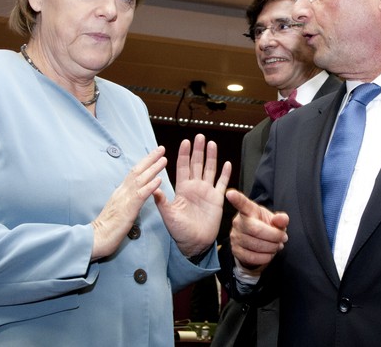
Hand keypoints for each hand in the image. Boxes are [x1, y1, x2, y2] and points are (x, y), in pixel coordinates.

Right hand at [90, 146, 167, 259]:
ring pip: (140, 179)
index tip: (153, 154)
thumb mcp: (117, 209)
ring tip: (164, 159)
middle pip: (137, 170)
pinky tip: (159, 180)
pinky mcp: (128, 209)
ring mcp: (125, 199)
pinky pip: (141, 195)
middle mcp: (122, 191)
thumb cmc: (106, 227)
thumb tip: (132, 195)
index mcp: (120, 192)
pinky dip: (150, 186)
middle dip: (150, 159)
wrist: (96, 238)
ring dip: (153, 168)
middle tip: (161, 148)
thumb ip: (124, 200)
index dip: (144, 162)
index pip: (133, 173)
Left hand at [154, 134, 230, 257]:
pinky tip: (227, 163)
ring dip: (211, 157)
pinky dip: (225, 174)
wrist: (194, 244)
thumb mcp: (168, 215)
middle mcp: (195, 187)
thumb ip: (162, 201)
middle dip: (198, 150)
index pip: (183, 167)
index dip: (184, 154)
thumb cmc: (179, 231)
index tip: (185, 141)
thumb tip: (153, 188)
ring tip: (212, 144)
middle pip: (197, 164)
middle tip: (200, 136)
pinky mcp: (217, 200)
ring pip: (210, 170)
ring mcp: (207, 192)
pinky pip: (222, 184)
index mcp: (182, 189)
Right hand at [226, 189, 288, 272]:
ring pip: (255, 245)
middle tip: (282, 238)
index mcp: (249, 210)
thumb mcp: (274, 220)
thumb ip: (280, 219)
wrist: (257, 242)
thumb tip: (283, 219)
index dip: (236, 198)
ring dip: (271, 248)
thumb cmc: (266, 227)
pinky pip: (252, 257)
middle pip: (255, 230)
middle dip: (274, 236)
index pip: (242, 203)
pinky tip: (269, 253)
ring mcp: (235, 236)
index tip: (230, 193)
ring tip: (277, 246)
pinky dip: (265, 257)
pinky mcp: (235, 250)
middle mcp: (239, 222)